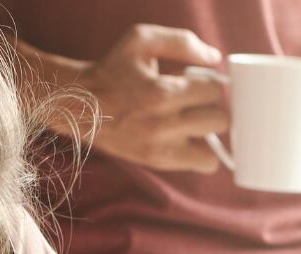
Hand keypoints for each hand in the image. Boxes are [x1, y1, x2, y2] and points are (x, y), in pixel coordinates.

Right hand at [75, 25, 229, 172]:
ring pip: (214, 148)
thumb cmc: (113, 70)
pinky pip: (203, 165)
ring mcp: (161, 148)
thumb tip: (215, 58)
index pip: (215, 91)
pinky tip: (189, 138)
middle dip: (212, 107)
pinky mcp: (159, 162)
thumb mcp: (142, 40)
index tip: (200, 82)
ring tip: (195, 122)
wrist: (80, 106)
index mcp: (162, 92)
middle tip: (198, 102)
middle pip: (220, 119)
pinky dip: (203, 153)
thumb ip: (182, 42)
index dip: (212, 83)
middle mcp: (164, 124)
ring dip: (210, 133)